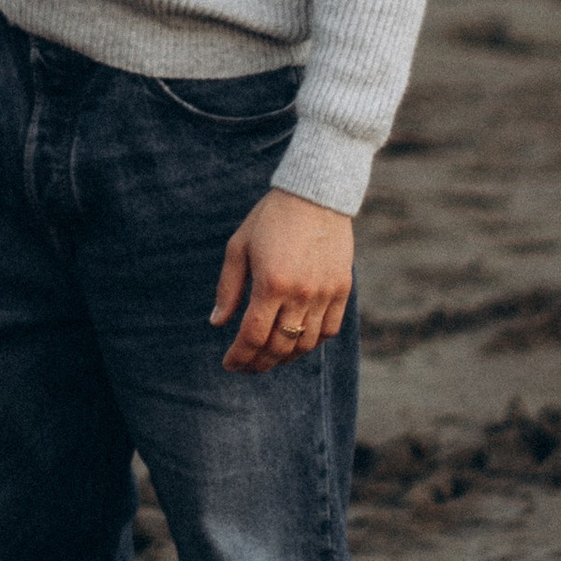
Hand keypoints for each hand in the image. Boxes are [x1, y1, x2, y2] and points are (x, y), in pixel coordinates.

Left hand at [210, 189, 353, 374]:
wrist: (316, 193)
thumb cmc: (271, 217)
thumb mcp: (239, 246)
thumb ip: (229, 287)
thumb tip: (217, 322)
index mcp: (271, 283)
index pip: (253, 336)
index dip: (239, 356)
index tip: (229, 364)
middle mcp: (300, 293)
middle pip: (278, 346)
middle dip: (258, 362)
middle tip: (246, 366)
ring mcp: (325, 293)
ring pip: (305, 343)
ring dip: (285, 357)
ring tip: (269, 357)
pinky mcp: (342, 289)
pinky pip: (329, 330)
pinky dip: (312, 342)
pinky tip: (297, 341)